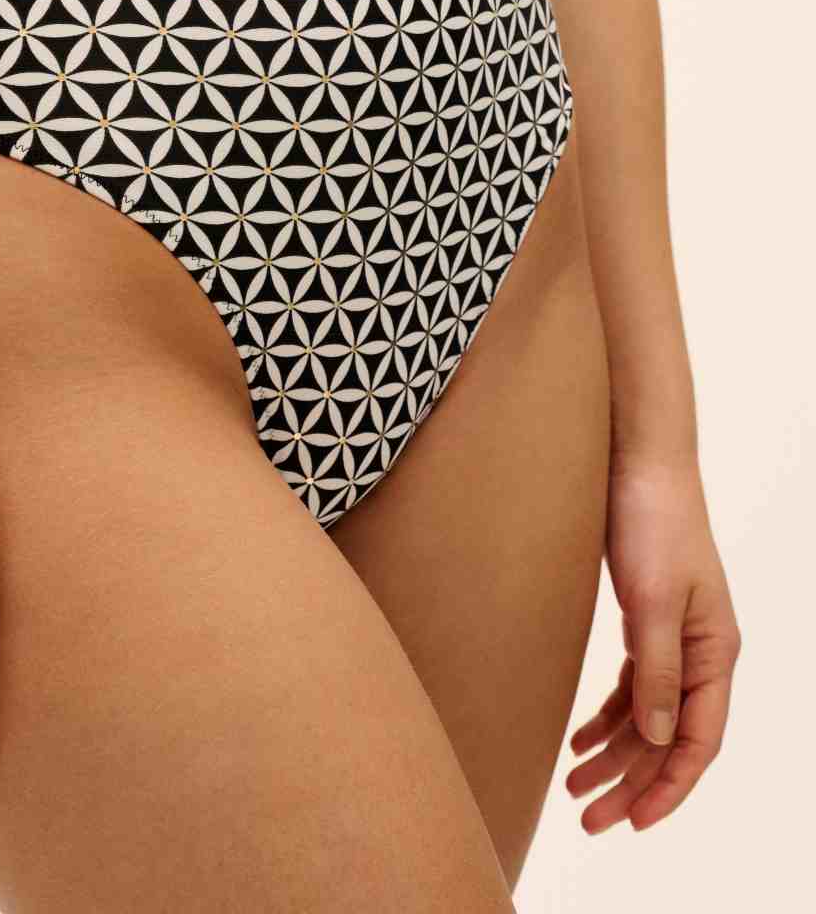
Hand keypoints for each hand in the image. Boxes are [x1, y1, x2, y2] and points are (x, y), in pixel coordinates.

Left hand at [566, 453, 740, 832]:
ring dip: (613, 754)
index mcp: (715, 652)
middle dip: (631, 782)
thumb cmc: (653, 523)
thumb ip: (657, 669)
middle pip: (669, 738)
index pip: (699, 742)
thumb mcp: (653, 600)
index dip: (668, 788)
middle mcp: (700, 653)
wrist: (637, 464)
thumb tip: (662, 740)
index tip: (633, 824)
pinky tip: (578, 739)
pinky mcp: (644, 620)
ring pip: (648, 717)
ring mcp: (673, 637)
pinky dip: (607, 716)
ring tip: (574, 788)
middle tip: (587, 818)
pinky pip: (632, 687)